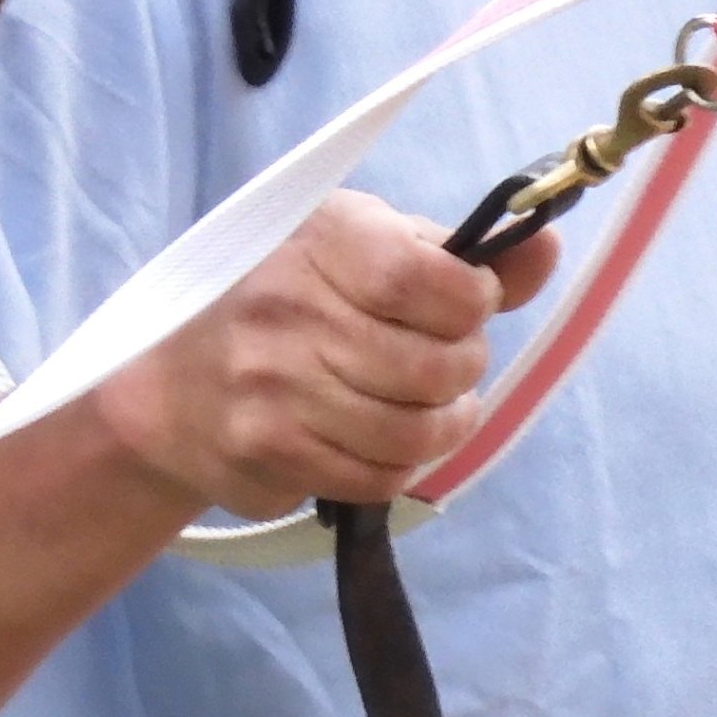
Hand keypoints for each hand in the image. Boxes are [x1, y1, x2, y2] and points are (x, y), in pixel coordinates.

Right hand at [89, 192, 554, 512]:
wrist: (169, 386)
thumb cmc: (281, 298)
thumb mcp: (359, 245)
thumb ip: (453, 254)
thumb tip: (546, 245)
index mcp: (320, 239)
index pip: (433, 280)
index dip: (473, 301)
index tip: (468, 303)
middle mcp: (290, 308)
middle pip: (437, 367)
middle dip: (461, 369)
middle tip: (445, 359)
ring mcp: (275, 385)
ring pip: (416, 433)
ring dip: (443, 424)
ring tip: (431, 404)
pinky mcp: (271, 450)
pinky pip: (379, 476)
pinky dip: (402, 465)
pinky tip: (389, 437)